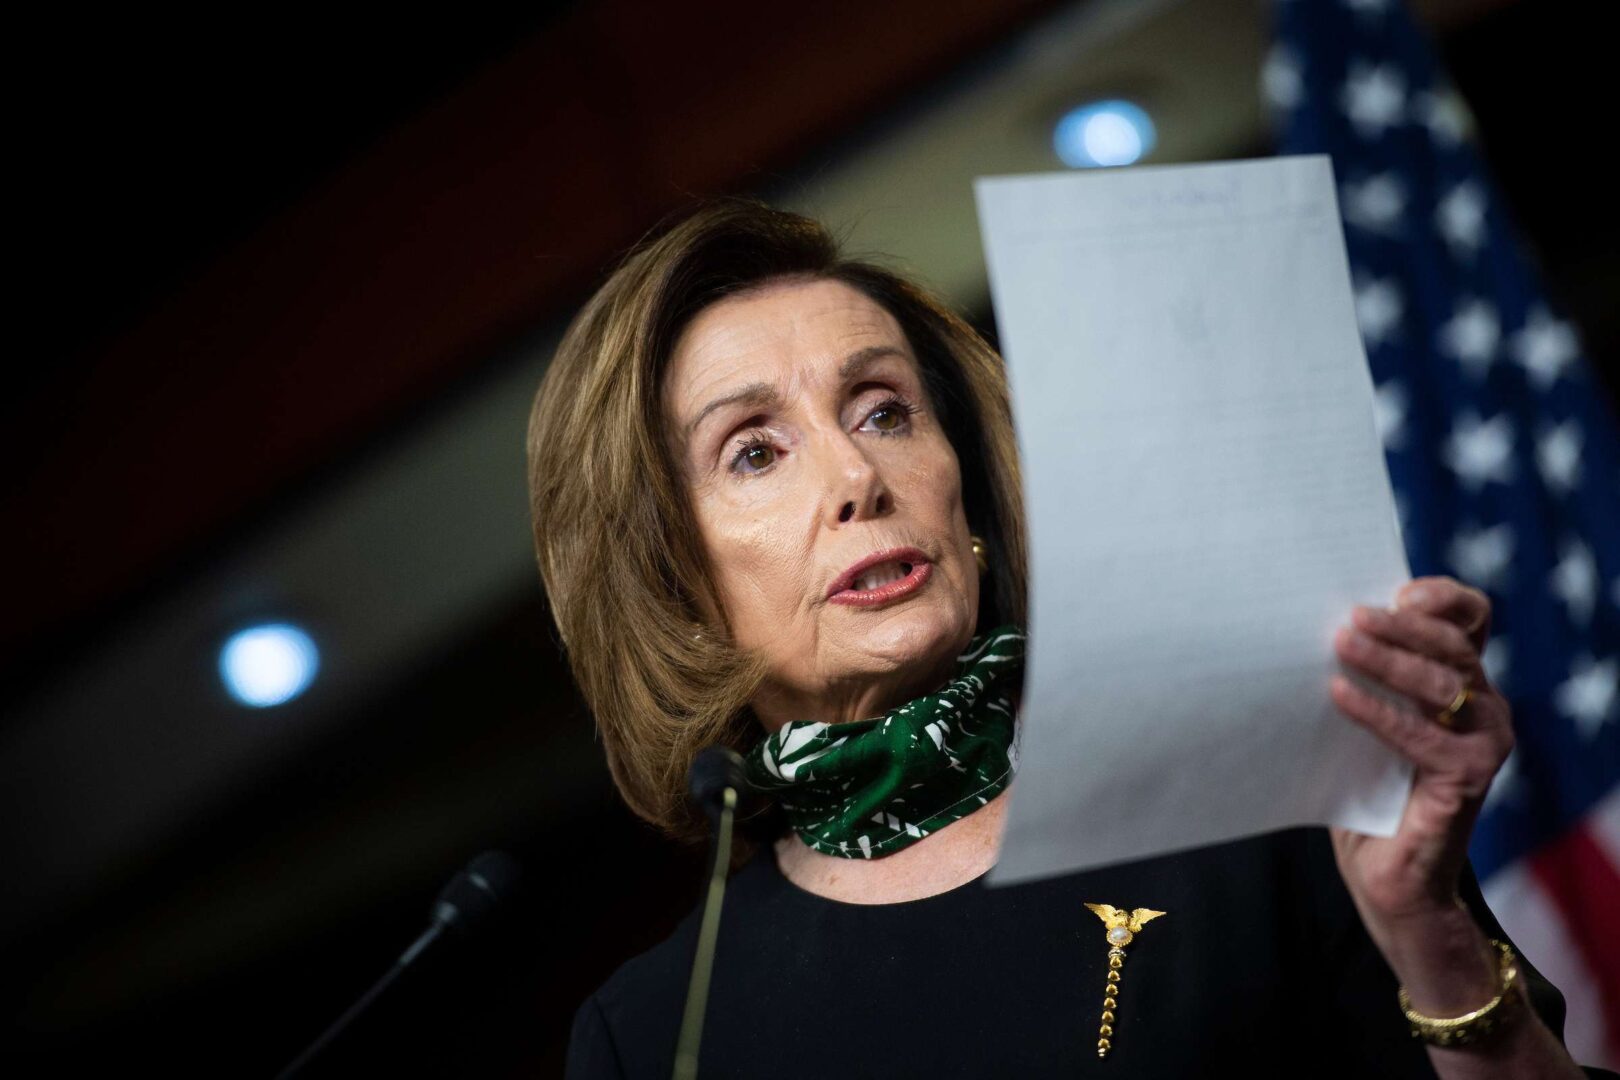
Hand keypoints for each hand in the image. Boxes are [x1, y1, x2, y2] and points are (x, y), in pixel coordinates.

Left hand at [1327, 575, 1513, 923]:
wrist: (1389, 875)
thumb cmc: (1367, 791)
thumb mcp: (1363, 721)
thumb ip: (1357, 675)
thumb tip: (1313, 627)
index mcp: (1463, 682)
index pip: (1469, 619)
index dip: (1442, 597)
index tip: (1397, 591)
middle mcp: (1485, 706)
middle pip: (1454, 645)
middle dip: (1401, 626)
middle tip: (1350, 618)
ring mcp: (1485, 741)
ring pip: (1444, 683)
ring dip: (1389, 660)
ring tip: (1340, 645)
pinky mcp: (1469, 777)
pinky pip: (1421, 735)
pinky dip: (1377, 712)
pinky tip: (1338, 695)